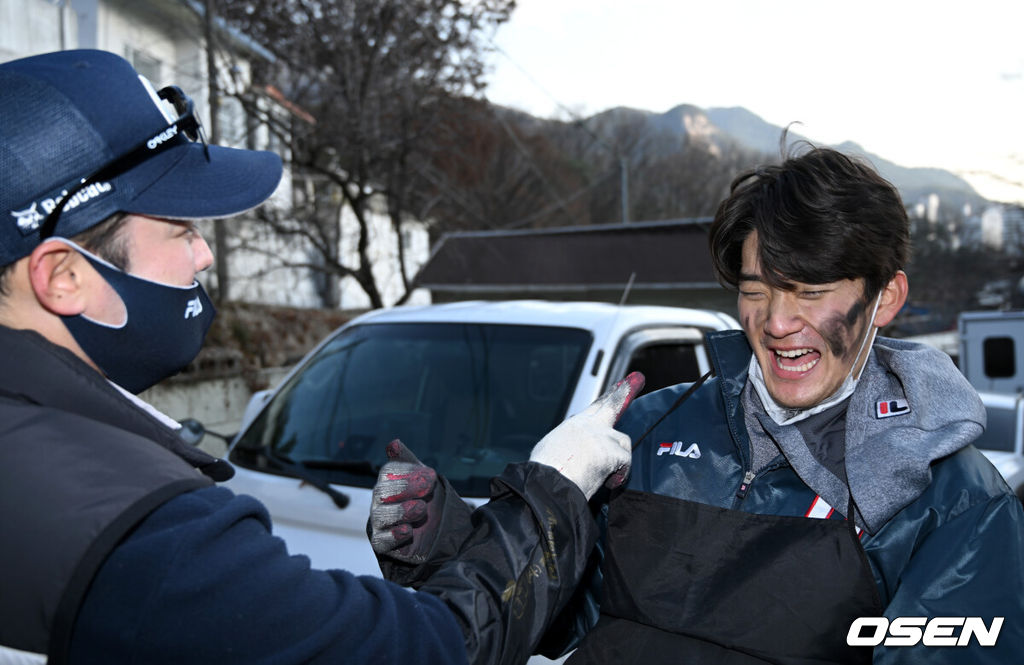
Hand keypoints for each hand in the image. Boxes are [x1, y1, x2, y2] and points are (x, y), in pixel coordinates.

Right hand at [370, 439, 468, 564]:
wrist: (436, 528)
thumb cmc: (425, 498)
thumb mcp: (422, 476)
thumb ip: (408, 460)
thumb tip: (393, 443)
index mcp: (388, 481)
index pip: (389, 472)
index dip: (408, 472)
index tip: (430, 476)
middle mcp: (380, 500)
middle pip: (382, 492)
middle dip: (404, 488)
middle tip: (426, 488)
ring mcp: (380, 522)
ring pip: (381, 516)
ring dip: (401, 511)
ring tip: (420, 508)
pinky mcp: (383, 542)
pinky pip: (381, 540)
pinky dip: (393, 536)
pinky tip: (407, 531)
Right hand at [529, 371, 644, 498]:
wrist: (548, 484)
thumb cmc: (546, 472)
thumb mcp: (552, 450)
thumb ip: (571, 443)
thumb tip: (578, 451)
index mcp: (574, 426)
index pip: (595, 408)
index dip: (608, 398)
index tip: (619, 386)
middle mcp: (589, 425)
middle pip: (612, 405)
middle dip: (624, 392)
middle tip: (637, 379)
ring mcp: (602, 436)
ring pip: (622, 441)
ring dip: (619, 456)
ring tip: (607, 473)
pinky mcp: (612, 450)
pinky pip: (625, 462)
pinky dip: (619, 474)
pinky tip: (607, 482)